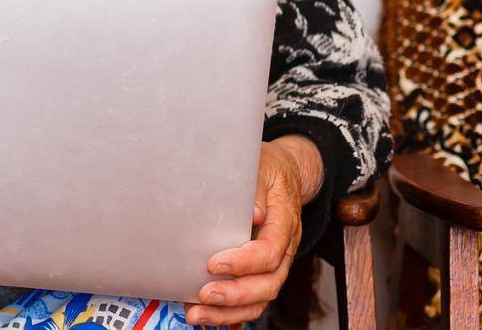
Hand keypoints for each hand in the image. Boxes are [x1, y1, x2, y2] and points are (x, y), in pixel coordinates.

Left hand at [185, 136, 323, 326]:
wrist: (285, 173)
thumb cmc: (268, 170)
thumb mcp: (262, 167)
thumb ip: (256, 189)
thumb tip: (253, 213)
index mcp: (284, 223)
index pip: (270, 252)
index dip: (244, 262)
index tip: (214, 263)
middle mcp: (284, 249)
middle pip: (268, 284)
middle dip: (235, 295)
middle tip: (204, 295)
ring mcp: (275, 264)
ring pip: (260, 298)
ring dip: (229, 312)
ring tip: (197, 314)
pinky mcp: (261, 271)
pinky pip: (251, 299)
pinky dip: (230, 312)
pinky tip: (206, 314)